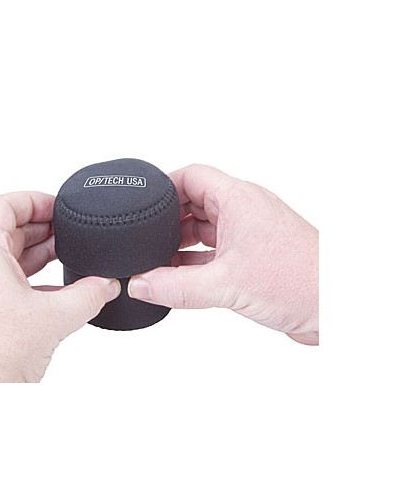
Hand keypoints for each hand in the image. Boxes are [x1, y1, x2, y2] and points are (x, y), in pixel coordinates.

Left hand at [0, 192, 120, 381]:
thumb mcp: (54, 319)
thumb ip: (89, 295)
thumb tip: (107, 284)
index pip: (2, 205)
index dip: (35, 200)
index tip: (60, 208)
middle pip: (2, 230)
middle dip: (40, 229)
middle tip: (70, 233)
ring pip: (0, 258)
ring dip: (33, 255)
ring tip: (64, 258)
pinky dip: (23, 279)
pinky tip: (51, 293)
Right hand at [128, 165, 317, 343]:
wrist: (342, 307)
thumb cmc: (302, 280)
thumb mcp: (228, 284)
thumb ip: (177, 287)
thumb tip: (140, 284)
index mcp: (239, 199)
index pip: (191, 175)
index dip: (164, 187)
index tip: (141, 206)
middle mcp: (244, 211)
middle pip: (195, 203)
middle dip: (168, 222)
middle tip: (145, 240)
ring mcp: (249, 235)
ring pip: (205, 230)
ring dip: (182, 245)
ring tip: (157, 262)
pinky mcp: (254, 259)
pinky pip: (215, 253)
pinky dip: (196, 263)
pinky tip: (179, 279)